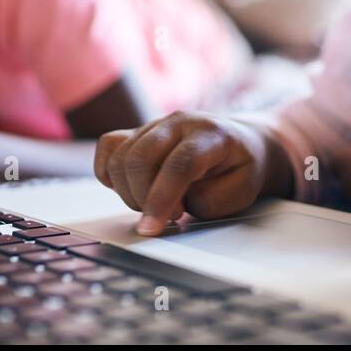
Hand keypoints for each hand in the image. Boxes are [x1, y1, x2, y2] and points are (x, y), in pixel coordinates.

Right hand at [94, 111, 288, 235]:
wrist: (242, 142)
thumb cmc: (241, 169)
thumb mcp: (242, 191)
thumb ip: (208, 199)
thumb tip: (171, 204)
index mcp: (211, 134)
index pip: (180, 163)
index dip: (162, 198)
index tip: (151, 228)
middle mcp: (179, 122)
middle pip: (141, 158)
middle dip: (144, 199)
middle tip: (169, 218)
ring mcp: (156, 123)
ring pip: (121, 157)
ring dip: (130, 192)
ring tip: (157, 204)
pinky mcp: (138, 131)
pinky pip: (108, 147)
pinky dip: (110, 173)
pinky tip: (131, 188)